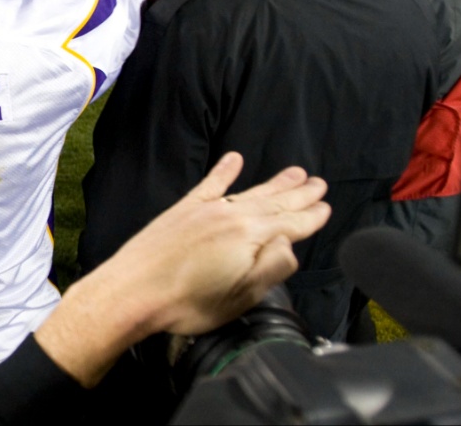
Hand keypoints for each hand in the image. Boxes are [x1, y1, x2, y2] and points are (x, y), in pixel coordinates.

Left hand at [108, 154, 327, 335]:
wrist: (133, 290)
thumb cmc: (188, 302)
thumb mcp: (242, 296)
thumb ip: (272, 266)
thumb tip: (290, 243)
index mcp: (250, 237)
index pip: (291, 224)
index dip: (311, 217)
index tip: (327, 208)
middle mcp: (231, 216)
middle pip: (274, 203)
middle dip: (299, 194)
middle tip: (319, 183)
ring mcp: (206, 210)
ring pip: (249, 191)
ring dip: (274, 183)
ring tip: (294, 173)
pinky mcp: (183, 210)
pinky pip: (211, 184)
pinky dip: (224, 171)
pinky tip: (234, 159)